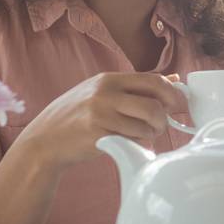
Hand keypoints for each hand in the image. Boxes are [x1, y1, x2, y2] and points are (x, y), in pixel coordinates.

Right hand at [15, 72, 189, 169]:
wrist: (43, 141)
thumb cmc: (76, 117)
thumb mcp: (100, 93)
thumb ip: (134, 87)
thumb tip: (173, 79)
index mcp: (108, 79)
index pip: (153, 80)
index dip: (172, 93)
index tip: (179, 104)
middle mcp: (105, 92)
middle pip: (154, 104)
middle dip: (165, 117)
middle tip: (164, 125)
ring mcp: (101, 113)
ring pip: (147, 124)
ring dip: (153, 133)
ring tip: (145, 135)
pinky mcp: (99, 134)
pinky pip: (133, 140)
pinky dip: (139, 143)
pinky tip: (132, 143)